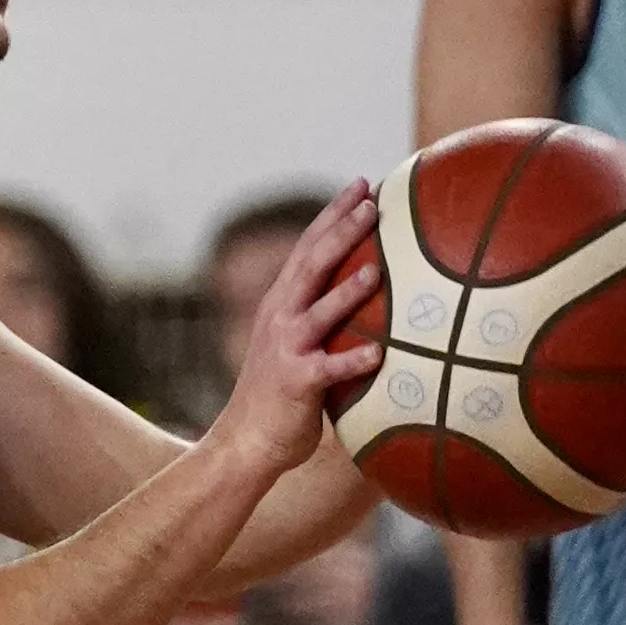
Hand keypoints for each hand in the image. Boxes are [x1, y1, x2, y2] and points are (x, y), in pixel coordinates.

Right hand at [211, 181, 381, 484]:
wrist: (247, 439)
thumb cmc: (282, 393)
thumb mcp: (294, 342)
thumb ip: (321, 316)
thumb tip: (370, 293)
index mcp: (281, 303)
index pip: (307, 247)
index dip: (332, 214)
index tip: (361, 185)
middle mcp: (280, 318)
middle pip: (311, 265)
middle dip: (341, 231)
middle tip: (371, 203)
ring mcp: (286, 349)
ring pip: (318, 312)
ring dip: (347, 291)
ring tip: (377, 269)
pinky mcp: (297, 383)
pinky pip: (329, 370)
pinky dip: (352, 360)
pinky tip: (378, 352)